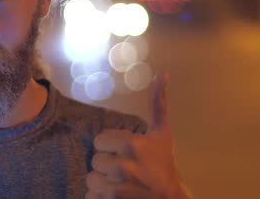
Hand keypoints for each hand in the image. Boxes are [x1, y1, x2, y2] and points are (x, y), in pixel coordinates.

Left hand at [85, 73, 191, 198]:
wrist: (169, 198)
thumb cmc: (164, 163)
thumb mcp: (162, 132)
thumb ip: (159, 102)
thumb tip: (163, 73)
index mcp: (131, 145)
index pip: (99, 141)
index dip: (111, 146)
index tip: (125, 152)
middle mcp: (123, 166)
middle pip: (94, 160)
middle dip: (106, 164)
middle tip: (124, 169)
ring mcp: (116, 188)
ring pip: (90, 179)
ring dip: (101, 181)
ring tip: (119, 182)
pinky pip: (89, 196)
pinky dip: (98, 197)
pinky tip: (115, 195)